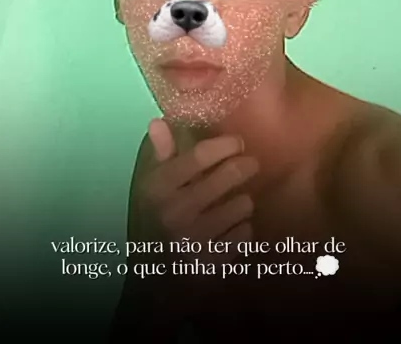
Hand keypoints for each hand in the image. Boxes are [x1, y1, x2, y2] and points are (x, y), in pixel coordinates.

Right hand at [142, 119, 258, 262]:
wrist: (152, 279)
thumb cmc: (154, 221)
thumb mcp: (151, 187)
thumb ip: (160, 154)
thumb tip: (159, 121)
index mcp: (157, 187)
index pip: (198, 155)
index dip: (224, 144)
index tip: (238, 142)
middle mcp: (173, 211)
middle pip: (228, 175)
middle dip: (245, 166)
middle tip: (250, 165)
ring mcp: (193, 239)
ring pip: (242, 205)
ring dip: (244, 201)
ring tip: (239, 202)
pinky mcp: (210, 263)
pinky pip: (245, 235)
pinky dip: (243, 229)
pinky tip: (234, 228)